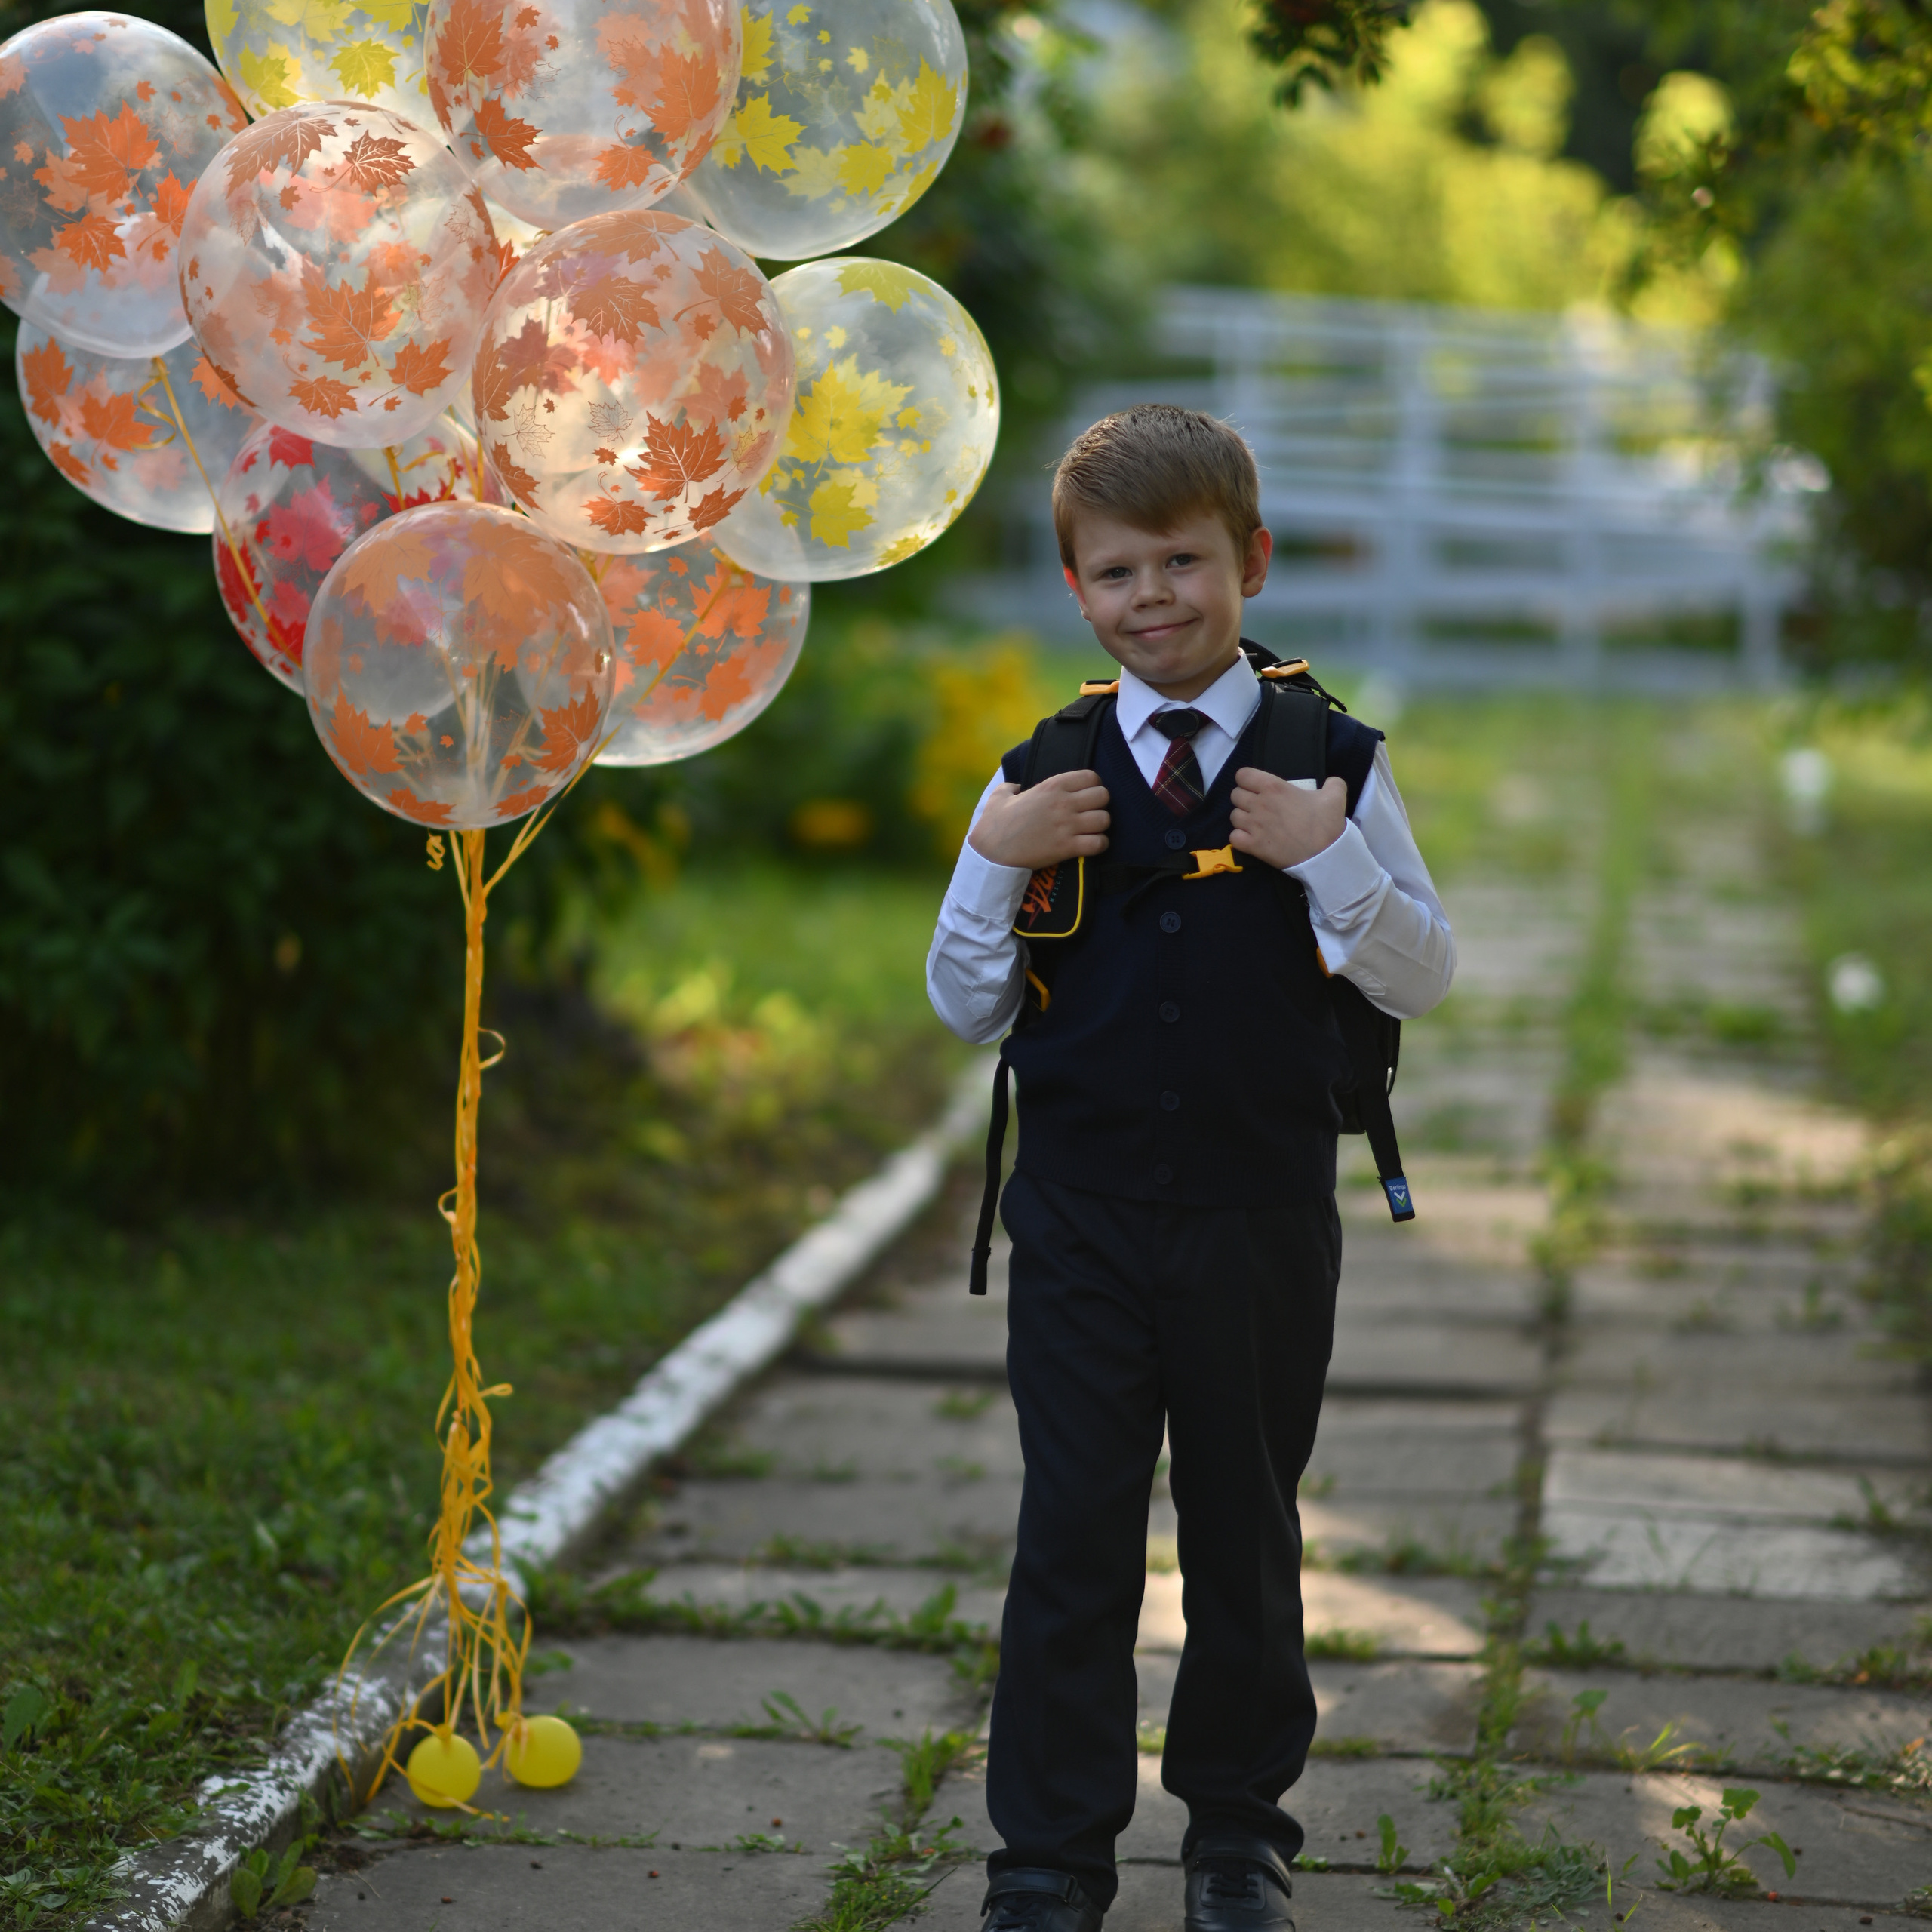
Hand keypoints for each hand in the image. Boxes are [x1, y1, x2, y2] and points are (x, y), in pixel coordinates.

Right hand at [968, 770, 1109, 869]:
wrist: (992, 852)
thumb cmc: (995, 823)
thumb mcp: (1000, 795)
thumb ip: (1012, 786)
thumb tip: (1017, 787)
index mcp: (1051, 786)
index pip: (1091, 777)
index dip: (1093, 785)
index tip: (1086, 795)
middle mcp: (1063, 803)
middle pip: (1103, 796)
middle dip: (1100, 804)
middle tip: (1089, 813)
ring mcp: (1067, 826)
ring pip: (1104, 820)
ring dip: (1101, 826)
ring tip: (1091, 830)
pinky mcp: (1067, 848)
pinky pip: (1099, 843)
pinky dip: (1099, 845)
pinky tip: (1091, 845)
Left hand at [1229, 770, 1346, 868]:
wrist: (1325, 855)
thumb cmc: (1327, 824)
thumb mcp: (1335, 795)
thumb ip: (1333, 783)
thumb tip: (1331, 782)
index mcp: (1274, 787)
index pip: (1243, 775)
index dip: (1247, 779)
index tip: (1256, 786)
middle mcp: (1260, 804)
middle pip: (1235, 795)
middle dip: (1244, 798)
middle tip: (1258, 805)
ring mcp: (1254, 826)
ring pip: (1233, 816)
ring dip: (1242, 818)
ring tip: (1255, 822)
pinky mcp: (1253, 846)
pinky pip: (1233, 837)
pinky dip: (1239, 837)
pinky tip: (1250, 837)